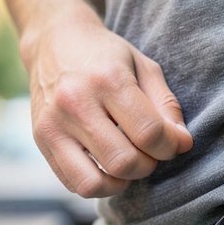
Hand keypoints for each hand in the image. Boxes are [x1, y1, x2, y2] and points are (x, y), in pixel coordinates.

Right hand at [24, 2, 192, 197]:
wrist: (54, 40)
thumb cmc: (107, 56)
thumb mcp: (144, 68)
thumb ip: (167, 105)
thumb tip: (182, 144)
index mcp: (107, 79)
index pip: (149, 133)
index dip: (171, 146)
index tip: (175, 142)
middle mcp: (75, 102)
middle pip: (124, 162)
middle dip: (149, 164)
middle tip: (151, 151)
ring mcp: (53, 124)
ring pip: (95, 183)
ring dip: (122, 181)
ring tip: (129, 162)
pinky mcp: (41, 139)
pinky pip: (74, 183)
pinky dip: (99, 184)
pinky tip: (108, 165)